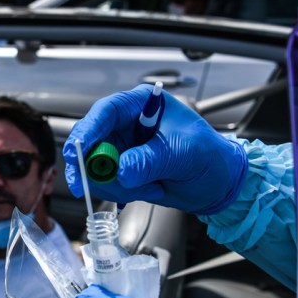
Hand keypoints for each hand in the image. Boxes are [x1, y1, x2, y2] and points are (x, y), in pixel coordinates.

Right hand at [64, 85, 247, 213]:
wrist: (219, 183)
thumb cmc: (209, 156)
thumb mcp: (183, 153)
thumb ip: (150, 160)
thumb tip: (122, 171)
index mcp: (142, 104)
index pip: (106, 112)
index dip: (88, 131)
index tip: (79, 154)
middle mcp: (126, 124)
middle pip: (91, 142)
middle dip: (99, 168)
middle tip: (111, 183)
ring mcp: (121, 148)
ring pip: (95, 168)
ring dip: (118, 185)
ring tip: (152, 187)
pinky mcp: (121, 170)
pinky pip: (105, 184)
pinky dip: (122, 193)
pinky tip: (149, 191)